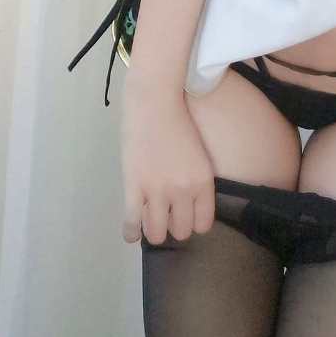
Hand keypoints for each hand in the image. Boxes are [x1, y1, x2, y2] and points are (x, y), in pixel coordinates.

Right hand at [120, 78, 216, 245]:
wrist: (155, 102)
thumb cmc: (179, 121)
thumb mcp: (199, 154)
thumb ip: (195, 181)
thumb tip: (187, 204)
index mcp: (203, 181)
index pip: (204, 224)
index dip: (193, 222)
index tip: (186, 215)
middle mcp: (184, 191)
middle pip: (182, 232)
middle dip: (174, 226)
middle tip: (167, 215)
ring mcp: (158, 191)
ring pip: (158, 235)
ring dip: (154, 230)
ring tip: (150, 220)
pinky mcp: (135, 187)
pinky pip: (132, 224)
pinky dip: (132, 232)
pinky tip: (133, 231)